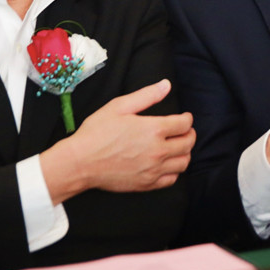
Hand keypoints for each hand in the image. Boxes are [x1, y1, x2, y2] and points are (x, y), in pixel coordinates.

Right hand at [41, 79, 195, 201]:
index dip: (187, 119)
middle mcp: (158, 151)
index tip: (185, 118)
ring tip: (177, 147)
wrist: (80, 162)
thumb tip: (166, 85)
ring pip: (183, 163)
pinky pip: (171, 179)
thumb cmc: (97, 132)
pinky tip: (166, 164)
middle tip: (184, 131)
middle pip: (188, 143)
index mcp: (154, 129)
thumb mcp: (119, 107)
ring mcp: (153, 169)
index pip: (184, 124)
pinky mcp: (146, 184)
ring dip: (185, 153)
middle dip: (190, 134)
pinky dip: (174, 171)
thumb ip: (146, 95)